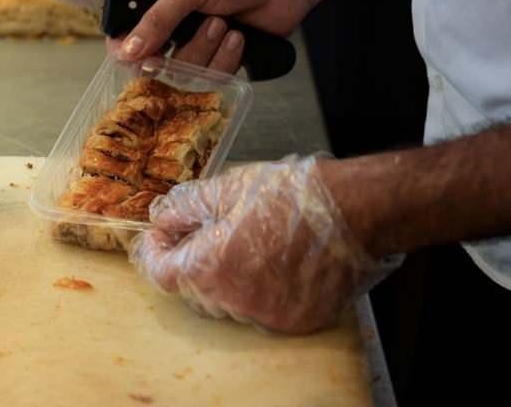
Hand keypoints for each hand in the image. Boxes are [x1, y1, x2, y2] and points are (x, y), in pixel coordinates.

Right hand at [109, 0, 317, 72]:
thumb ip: (157, 20)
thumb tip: (128, 49)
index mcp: (156, 1)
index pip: (125, 34)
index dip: (126, 50)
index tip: (136, 58)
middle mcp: (173, 26)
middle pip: (156, 62)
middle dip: (183, 48)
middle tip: (201, 29)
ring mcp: (198, 44)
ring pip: (186, 72)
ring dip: (208, 49)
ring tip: (225, 23)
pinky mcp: (222, 59)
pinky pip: (213, 77)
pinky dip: (227, 59)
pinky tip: (239, 36)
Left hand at [129, 155, 399, 333]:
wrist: (355, 211)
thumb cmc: (291, 195)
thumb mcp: (228, 188)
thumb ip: (186, 208)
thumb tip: (162, 220)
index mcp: (212, 267)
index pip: (162, 274)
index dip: (155, 252)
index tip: (159, 235)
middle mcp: (236, 301)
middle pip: (194, 289)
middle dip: (191, 260)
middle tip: (202, 230)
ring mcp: (268, 316)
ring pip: (228, 303)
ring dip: (225, 278)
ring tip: (243, 243)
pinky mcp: (295, 322)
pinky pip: (261, 311)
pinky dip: (258, 291)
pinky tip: (272, 262)